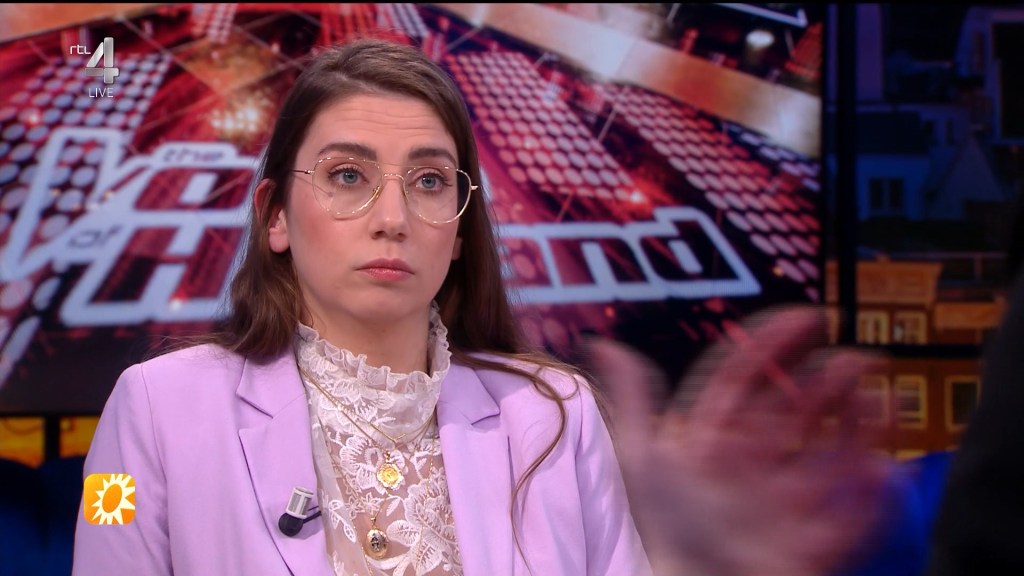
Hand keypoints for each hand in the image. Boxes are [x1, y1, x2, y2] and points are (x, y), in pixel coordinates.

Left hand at [582, 306, 890, 575]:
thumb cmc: (672, 530)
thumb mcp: (644, 456)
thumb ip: (634, 397)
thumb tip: (605, 345)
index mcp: (714, 442)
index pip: (747, 381)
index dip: (775, 346)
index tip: (807, 319)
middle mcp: (752, 467)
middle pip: (797, 410)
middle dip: (828, 381)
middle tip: (855, 358)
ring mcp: (787, 503)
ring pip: (834, 452)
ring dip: (860, 424)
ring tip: (878, 399)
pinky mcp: (817, 541)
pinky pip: (856, 512)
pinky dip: (875, 493)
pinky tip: (883, 466)